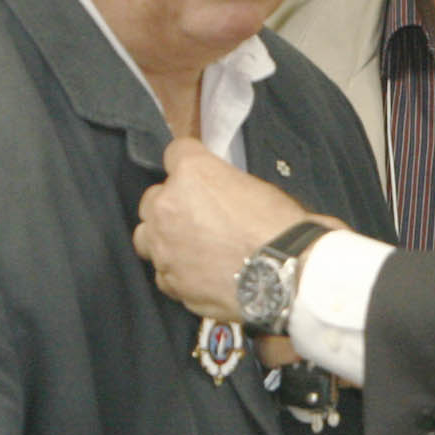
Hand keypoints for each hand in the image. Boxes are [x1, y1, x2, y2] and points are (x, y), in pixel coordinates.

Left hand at [133, 137, 317, 320]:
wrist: (287, 274)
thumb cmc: (280, 230)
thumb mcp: (257, 186)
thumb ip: (224, 185)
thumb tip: (220, 194)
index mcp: (191, 174)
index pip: (175, 153)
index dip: (190, 163)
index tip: (196, 172)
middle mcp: (167, 207)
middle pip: (152, 199)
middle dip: (171, 205)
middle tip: (198, 215)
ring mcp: (164, 247)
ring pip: (147, 237)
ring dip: (165, 238)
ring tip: (192, 246)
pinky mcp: (171, 281)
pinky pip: (164, 273)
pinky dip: (178, 272)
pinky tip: (200, 272)